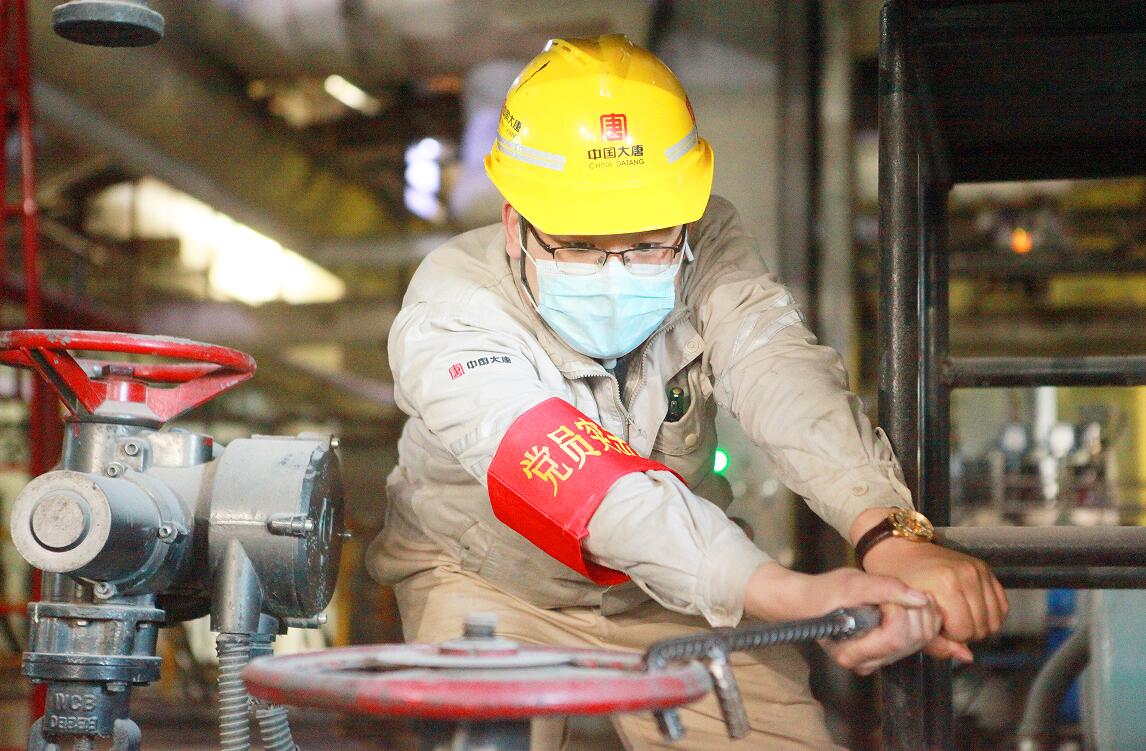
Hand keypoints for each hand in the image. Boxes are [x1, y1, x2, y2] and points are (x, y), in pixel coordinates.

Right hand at [743, 564, 940, 674]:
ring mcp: (882, 661)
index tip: (881, 594)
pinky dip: (925, 616)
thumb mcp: (851, 584)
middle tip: (890, 592)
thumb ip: (885, 589)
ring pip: (923, 638)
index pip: (894, 637)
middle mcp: (869, 664)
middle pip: (912, 638)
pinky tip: (907, 603)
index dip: (897, 609)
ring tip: (897, 595)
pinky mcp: (892, 653)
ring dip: (920, 611)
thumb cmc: (825, 593)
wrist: (814, 602)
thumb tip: (920, 599)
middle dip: (911, 608)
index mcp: (852, 654)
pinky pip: (924, 638)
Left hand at [861, 538, 1008, 662]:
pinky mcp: (984, 568)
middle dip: (962, 632)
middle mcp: (967, 575)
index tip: (933, 625)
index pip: (963, 632)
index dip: (948, 636)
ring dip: (977, 625)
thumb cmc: (898, 581)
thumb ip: (935, 642)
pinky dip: (989, 614)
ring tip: (954, 615)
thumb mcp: (907, 615)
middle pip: (981, 628)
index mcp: (946, 585)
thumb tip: (968, 658)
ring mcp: (978, 569)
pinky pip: (1002, 605)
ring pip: (994, 620)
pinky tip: (969, 610)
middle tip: (942, 621)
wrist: (899, 550)